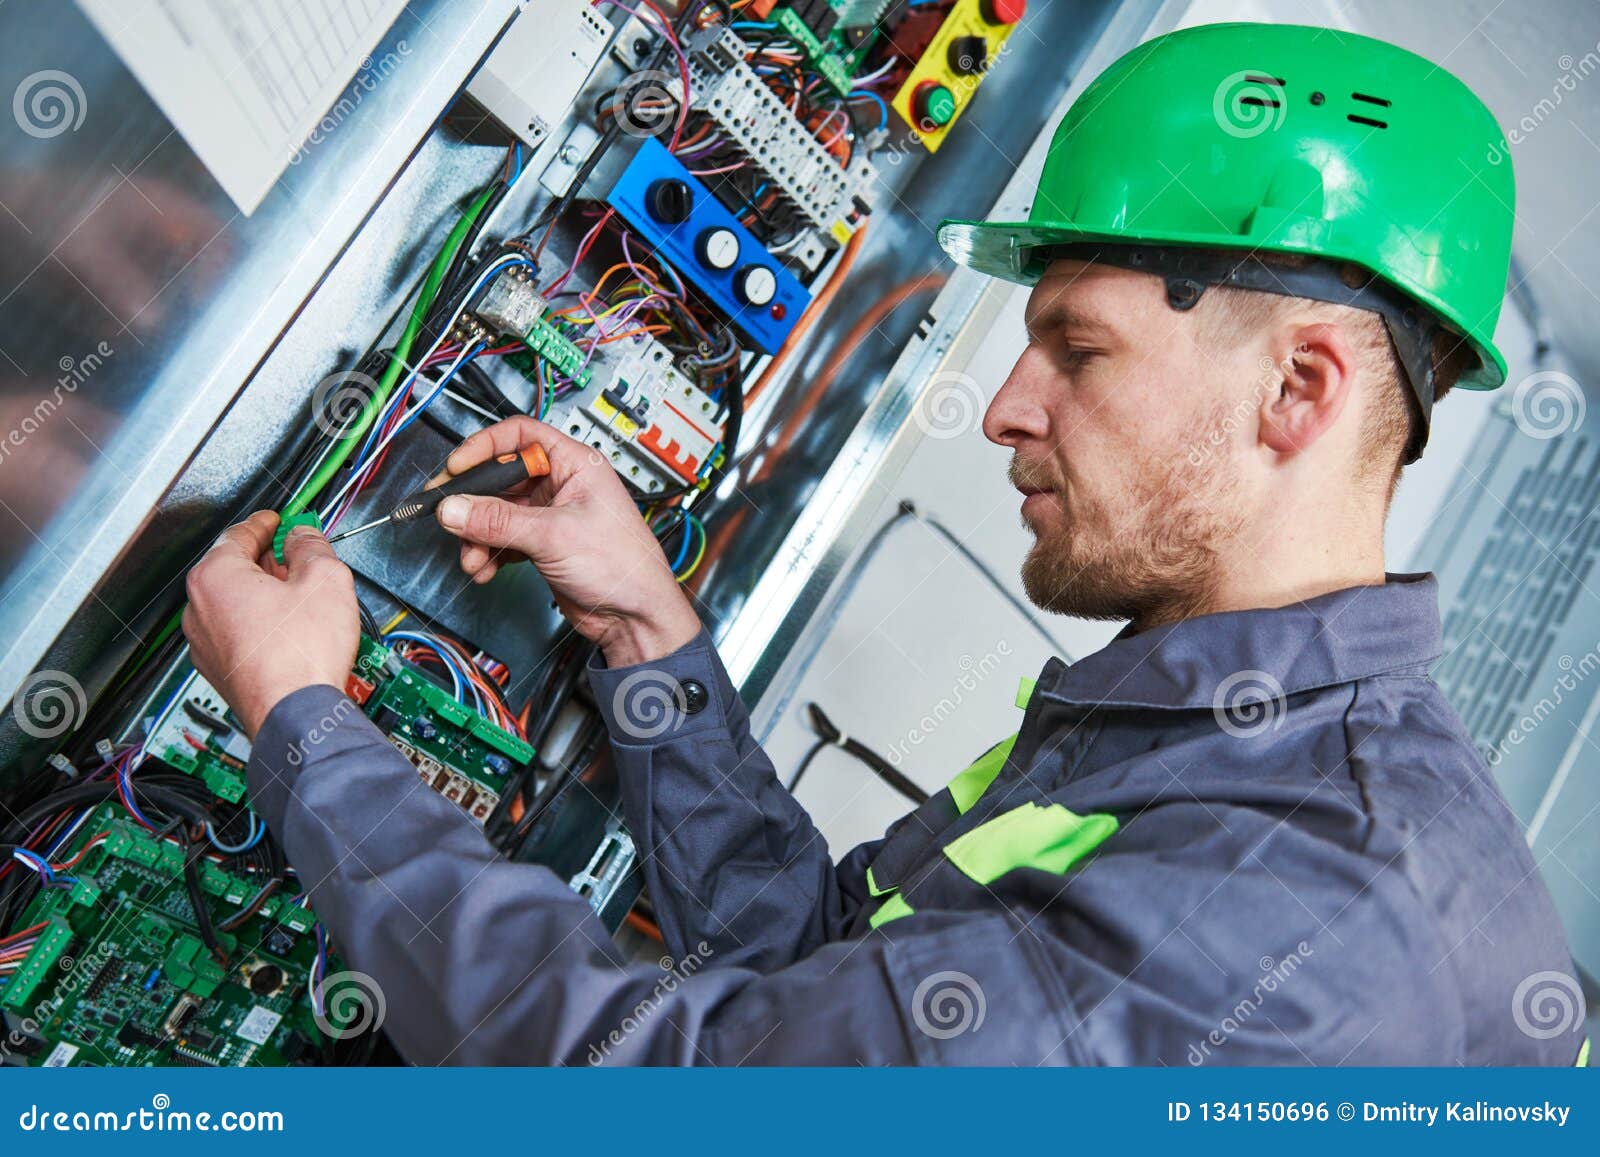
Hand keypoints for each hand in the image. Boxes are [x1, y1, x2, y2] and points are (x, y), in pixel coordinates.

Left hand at [182, 511, 359, 736]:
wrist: (295, 714)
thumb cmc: (301, 655)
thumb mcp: (325, 579)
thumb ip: (312, 547)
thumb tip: (304, 538)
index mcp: (215, 577)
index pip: (238, 534)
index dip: (265, 523)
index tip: (277, 520)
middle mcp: (199, 609)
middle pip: (233, 568)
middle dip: (266, 559)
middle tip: (294, 555)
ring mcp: (204, 643)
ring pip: (234, 602)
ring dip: (263, 593)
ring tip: (299, 597)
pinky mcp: (219, 669)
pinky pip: (236, 631)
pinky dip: (258, 622)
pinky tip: (289, 629)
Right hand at [434, 416, 700, 666]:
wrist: (636, 616)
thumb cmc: (623, 566)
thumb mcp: (554, 535)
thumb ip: (499, 521)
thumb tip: (454, 508)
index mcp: (575, 464)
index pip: (520, 435)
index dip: (485, 446)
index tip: (457, 467)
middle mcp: (561, 485)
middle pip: (502, 477)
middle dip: (474, 500)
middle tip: (447, 515)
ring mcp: (550, 516)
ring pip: (497, 512)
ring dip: (478, 535)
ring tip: (472, 557)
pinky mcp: (543, 544)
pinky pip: (503, 539)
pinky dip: (488, 553)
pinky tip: (484, 569)